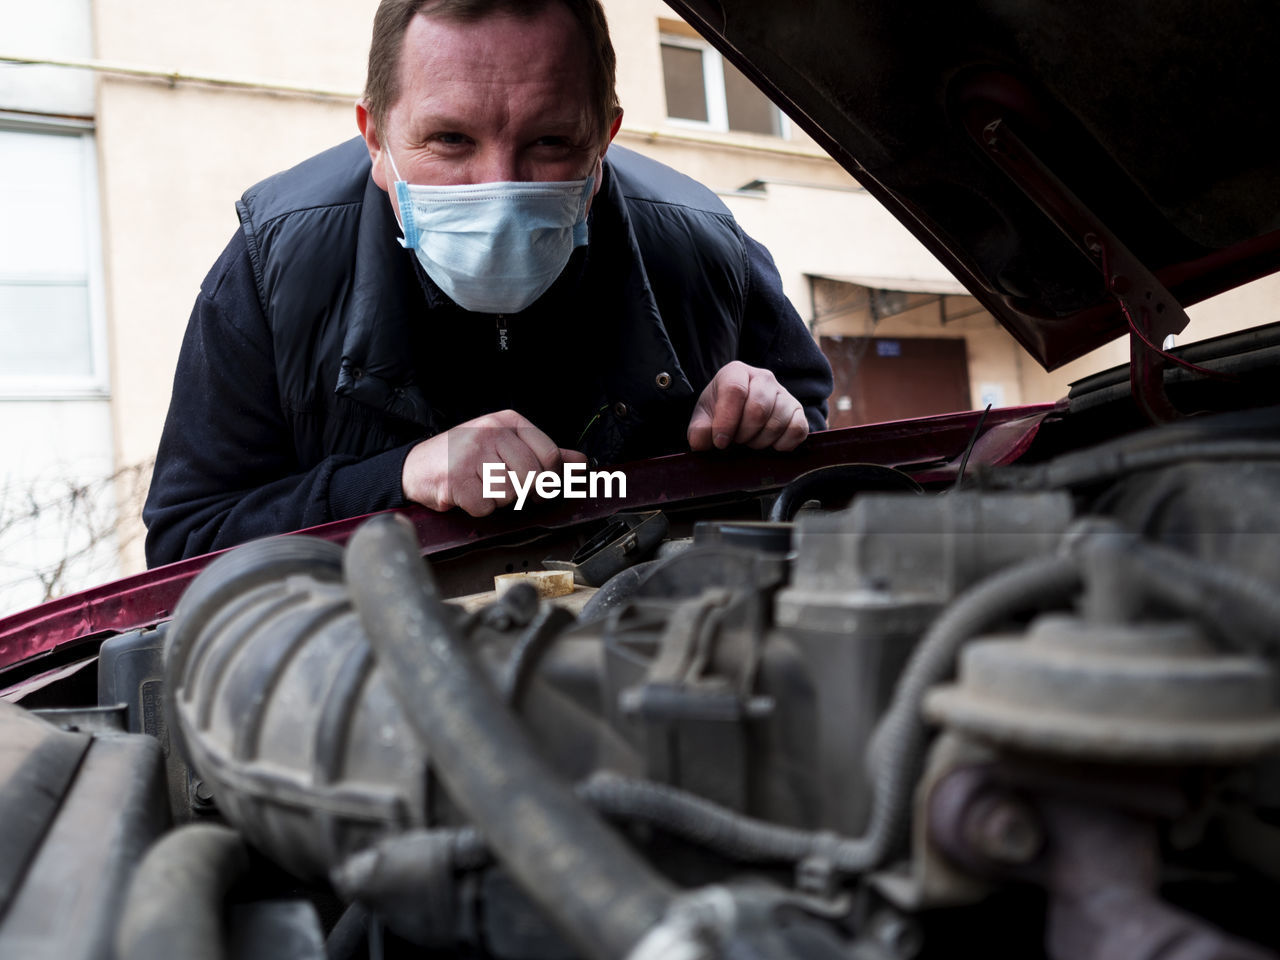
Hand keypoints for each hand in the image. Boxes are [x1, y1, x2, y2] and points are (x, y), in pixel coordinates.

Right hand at [402, 410, 585, 515]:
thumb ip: (545, 453)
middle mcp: (490, 432)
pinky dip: (479, 508)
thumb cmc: (465, 456)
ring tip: (482, 486)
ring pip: (510, 493)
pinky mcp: (455, 478)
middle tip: (506, 488)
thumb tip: (580, 462)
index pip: (550, 455)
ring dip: (498, 499)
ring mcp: (471, 454)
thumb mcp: (506, 445)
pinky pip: (486, 506)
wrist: (418, 465)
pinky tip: (469, 494)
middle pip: (533, 477)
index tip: (539, 486)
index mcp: (507, 422)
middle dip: (523, 492)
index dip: (550, 479)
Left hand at [687, 361, 808, 451]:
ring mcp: (783, 393)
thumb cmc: (719, 413)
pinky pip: (797, 429)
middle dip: (744, 434)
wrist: (739, 415)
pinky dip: (783, 444)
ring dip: (760, 442)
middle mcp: (763, 377)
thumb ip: (698, 430)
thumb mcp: (703, 418)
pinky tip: (770, 445)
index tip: (720, 442)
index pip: (735, 391)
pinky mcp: (798, 411)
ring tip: (750, 441)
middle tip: (736, 441)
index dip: (727, 421)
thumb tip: (701, 442)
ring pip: (777, 422)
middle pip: (758, 409)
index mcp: (736, 372)